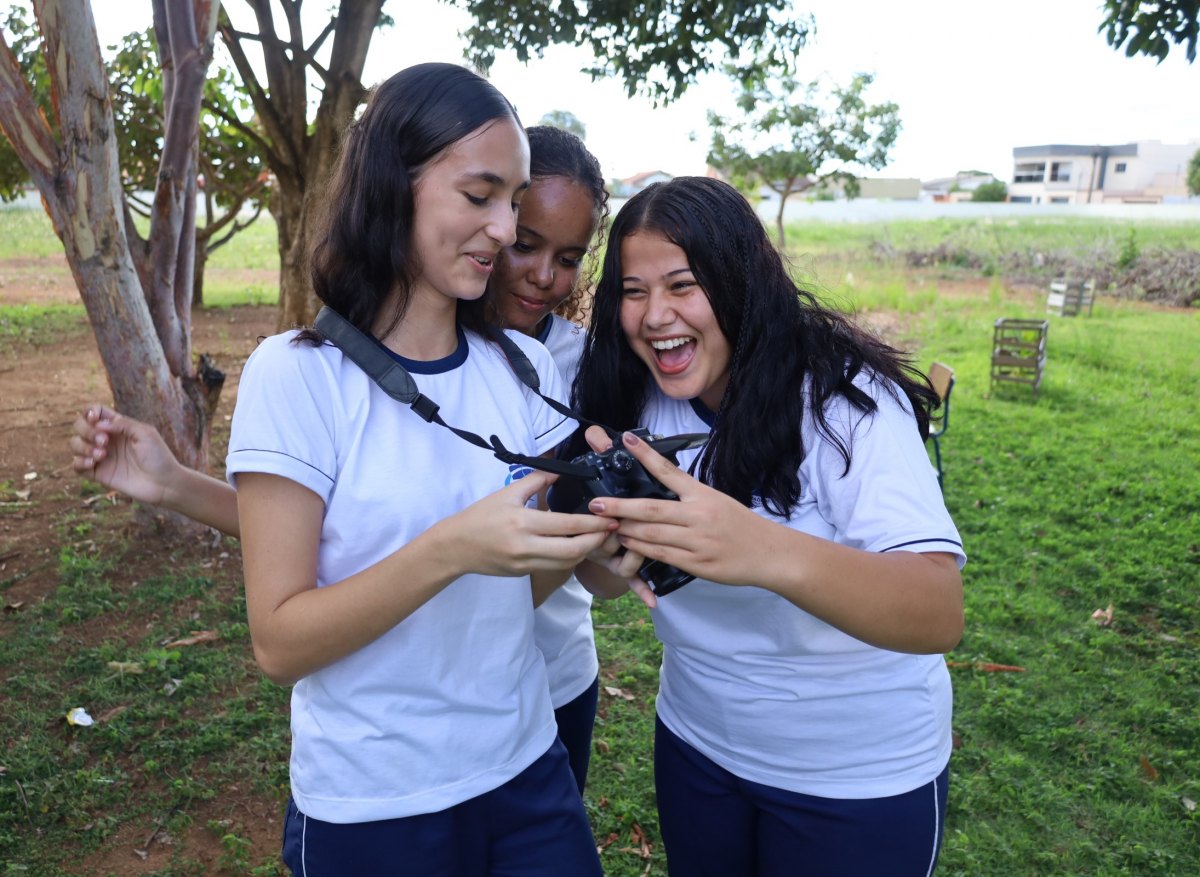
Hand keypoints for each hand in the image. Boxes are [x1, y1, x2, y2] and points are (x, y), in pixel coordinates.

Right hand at [68, 405, 180, 504]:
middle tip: (105, 441)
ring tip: (102, 455)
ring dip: (83, 447)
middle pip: (79, 426)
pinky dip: (79, 462)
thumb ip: (123, 424)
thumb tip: (99, 424)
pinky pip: (76, 465)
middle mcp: (106, 439)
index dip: (89, 412)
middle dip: (86, 431)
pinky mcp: (98, 473)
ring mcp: (100, 456)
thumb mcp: (145, 433)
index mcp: (118, 426)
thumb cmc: (158, 456)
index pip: (94, 412)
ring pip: (75, 444)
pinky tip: (94, 463)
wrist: (163, 483)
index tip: (94, 418)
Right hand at [439, 471, 617, 578]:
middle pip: (573, 551)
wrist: (455, 546)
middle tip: (612, 531)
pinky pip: (553, 566)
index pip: (568, 526)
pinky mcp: (523, 572)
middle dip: (597, 541)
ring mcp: (525, 563)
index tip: (611, 518)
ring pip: (566, 563)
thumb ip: (537, 479)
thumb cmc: (480, 516)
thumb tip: (560, 470)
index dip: (594, 524)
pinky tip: (577, 547)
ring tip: (598, 538)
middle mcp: (526, 546)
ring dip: (586, 552)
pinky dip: (569, 558)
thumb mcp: (507, 492)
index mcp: (523, 522)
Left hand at [585, 430, 768, 588]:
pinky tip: (628, 545)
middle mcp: (699, 516)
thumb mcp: (718, 500)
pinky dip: (642, 550)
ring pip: (652, 534)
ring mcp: (697, 541)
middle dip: (620, 506)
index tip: (625, 440)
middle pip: (651, 509)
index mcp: (703, 496)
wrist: (769, 554)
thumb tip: (660, 483)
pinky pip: (662, 556)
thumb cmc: (741, 525)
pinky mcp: (697, 564)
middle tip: (596, 503)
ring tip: (607, 525)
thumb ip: (689, 496)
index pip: (669, 471)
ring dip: (626, 530)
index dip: (645, 454)